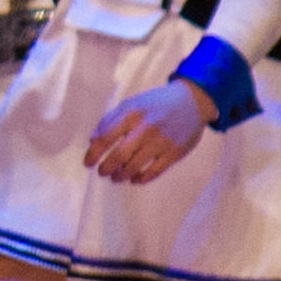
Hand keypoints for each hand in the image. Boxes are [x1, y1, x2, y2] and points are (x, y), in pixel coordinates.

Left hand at [82, 81, 212, 184]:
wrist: (192, 101)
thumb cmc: (155, 104)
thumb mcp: (131, 104)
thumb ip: (110, 120)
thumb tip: (92, 141)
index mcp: (132, 113)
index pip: (105, 137)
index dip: (93, 153)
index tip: (88, 163)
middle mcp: (146, 127)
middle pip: (118, 156)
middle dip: (106, 168)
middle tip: (102, 172)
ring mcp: (161, 141)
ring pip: (134, 167)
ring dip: (121, 175)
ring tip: (117, 177)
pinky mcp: (174, 152)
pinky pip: (153, 172)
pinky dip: (140, 178)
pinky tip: (135, 178)